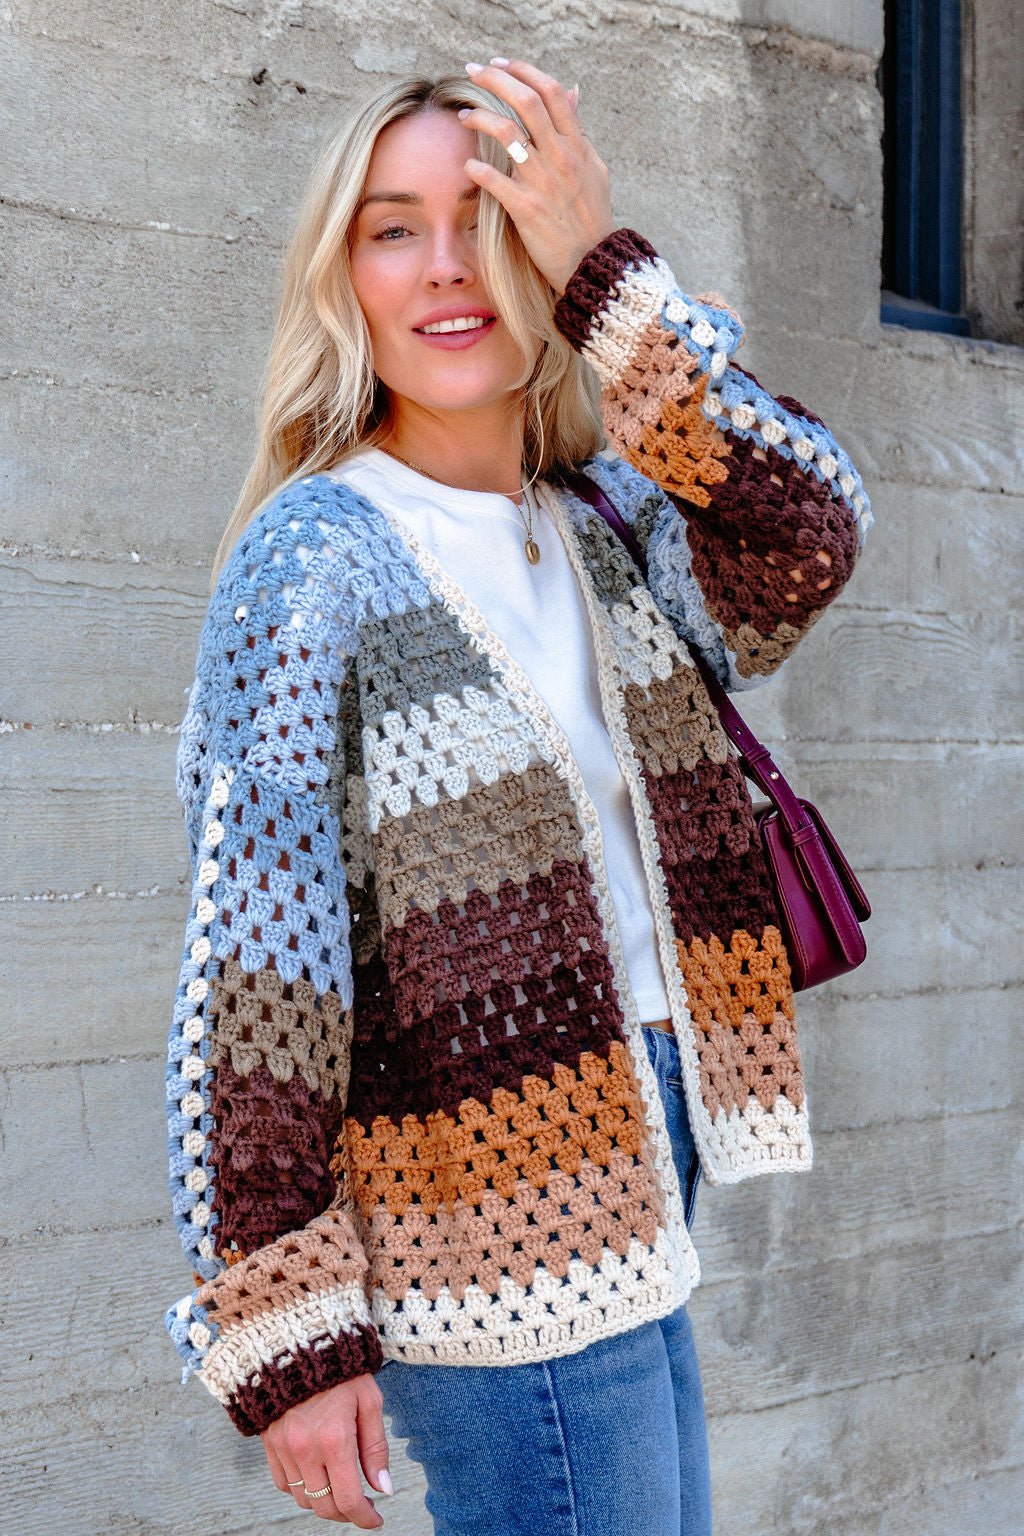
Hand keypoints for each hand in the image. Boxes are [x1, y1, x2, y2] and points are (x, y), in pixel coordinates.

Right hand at [261, 1373, 391, 1525]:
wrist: (300, 1343)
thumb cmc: (342, 1370)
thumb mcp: (369, 1402)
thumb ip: (376, 1449)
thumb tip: (383, 1489)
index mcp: (334, 1439)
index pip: (349, 1499)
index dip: (365, 1518)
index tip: (376, 1520)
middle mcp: (305, 1449)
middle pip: (324, 1507)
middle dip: (346, 1513)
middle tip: (362, 1504)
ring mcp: (283, 1448)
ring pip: (303, 1500)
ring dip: (324, 1502)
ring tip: (340, 1488)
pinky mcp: (269, 1443)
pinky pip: (283, 1484)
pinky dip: (301, 1490)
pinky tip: (317, 1477)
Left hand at [459, 59, 615, 293]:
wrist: (592, 263)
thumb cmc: (591, 216)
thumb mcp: (594, 168)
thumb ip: (579, 130)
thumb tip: (573, 92)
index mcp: (576, 145)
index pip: (551, 92)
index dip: (523, 70)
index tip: (500, 62)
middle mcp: (560, 157)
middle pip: (526, 101)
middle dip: (495, 78)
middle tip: (472, 71)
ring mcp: (543, 182)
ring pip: (506, 132)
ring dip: (479, 117)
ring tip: (463, 116)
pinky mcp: (526, 209)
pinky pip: (493, 181)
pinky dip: (476, 169)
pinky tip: (467, 166)